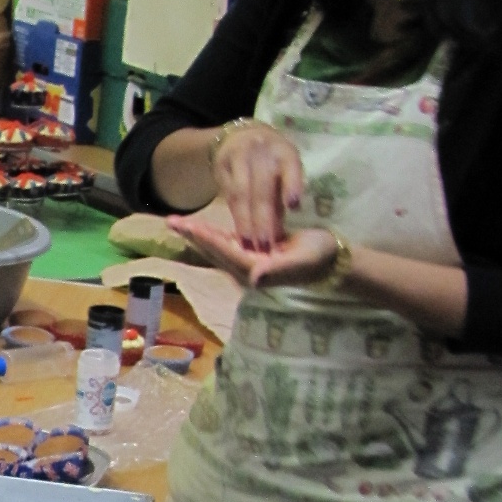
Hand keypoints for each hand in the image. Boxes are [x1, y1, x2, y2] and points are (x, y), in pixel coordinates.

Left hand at [173, 214, 340, 289]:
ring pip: (216, 247)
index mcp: (255, 270)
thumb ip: (279, 271)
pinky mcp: (252, 256)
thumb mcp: (303, 261)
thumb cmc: (319, 258)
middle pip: (213, 251)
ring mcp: (248, 264)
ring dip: (197, 235)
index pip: (224, 252)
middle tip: (170, 222)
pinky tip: (199, 227)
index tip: (187, 226)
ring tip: (178, 223)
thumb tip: (256, 279)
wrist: (330, 261)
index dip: (205, 238)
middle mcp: (246, 270)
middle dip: (192, 236)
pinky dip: (212, 235)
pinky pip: (226, 244)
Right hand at [209, 121, 303, 251]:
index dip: (291, 185)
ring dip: (245, 222)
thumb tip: (280, 232)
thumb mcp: (283, 169)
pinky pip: (229, 196)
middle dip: (263, 219)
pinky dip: (235, 216)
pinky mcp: (222, 166)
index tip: (293, 205)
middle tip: (266, 245)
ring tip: (250, 245)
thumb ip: (284, 195)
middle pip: (261, 188)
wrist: (241, 136)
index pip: (289, 167)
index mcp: (284, 151)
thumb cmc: (271, 160)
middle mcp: (262, 151)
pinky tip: (239, 234)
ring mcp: (239, 157)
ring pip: (241, 195)